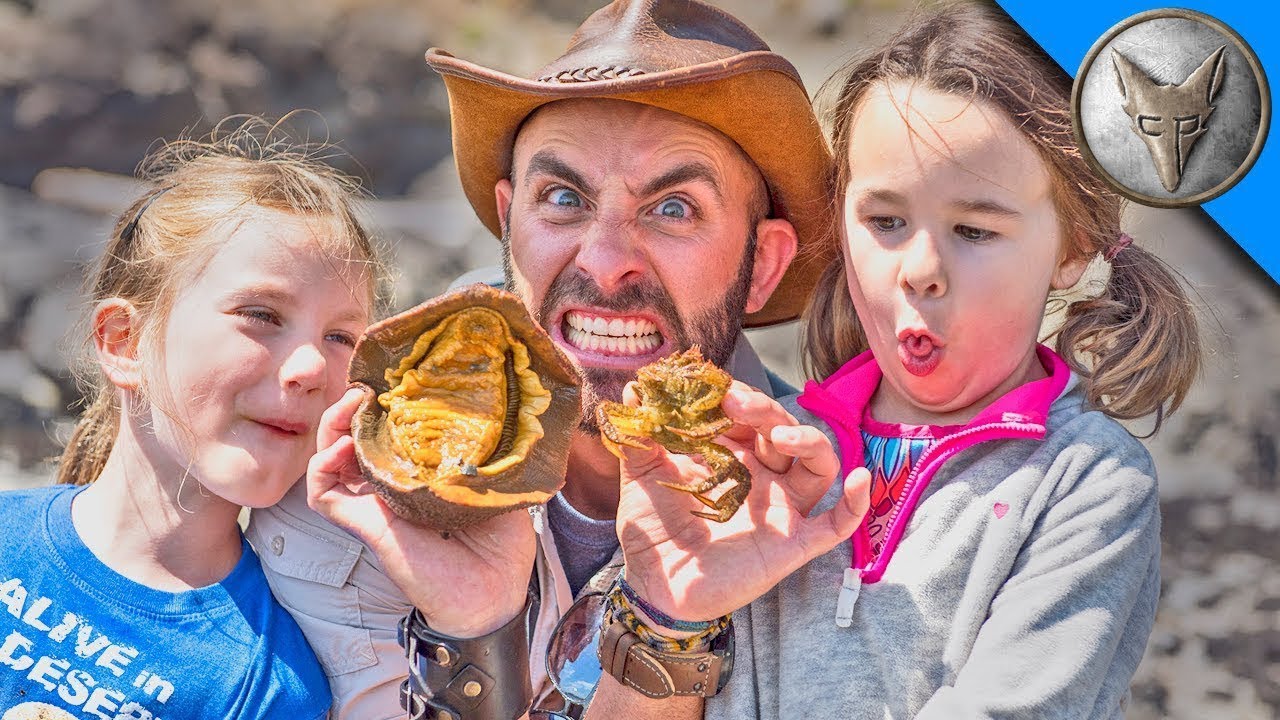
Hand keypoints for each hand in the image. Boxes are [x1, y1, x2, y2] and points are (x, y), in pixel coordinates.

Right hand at [306, 387, 536, 636]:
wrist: (494, 593)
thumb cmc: (501, 547)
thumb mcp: (498, 484)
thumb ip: (486, 453)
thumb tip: (494, 415)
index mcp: (420, 477)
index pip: (387, 436)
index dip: (382, 408)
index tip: (393, 382)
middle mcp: (391, 488)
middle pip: (351, 441)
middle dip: (351, 410)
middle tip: (365, 389)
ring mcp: (374, 506)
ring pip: (329, 461)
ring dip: (331, 429)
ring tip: (350, 406)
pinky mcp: (364, 525)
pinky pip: (323, 494)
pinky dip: (321, 467)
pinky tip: (341, 448)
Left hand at [615, 381, 870, 621]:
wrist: (653, 587)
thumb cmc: (652, 531)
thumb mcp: (642, 478)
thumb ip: (640, 437)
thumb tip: (632, 391)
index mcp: (731, 454)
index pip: (747, 414)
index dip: (737, 396)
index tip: (712, 386)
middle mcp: (762, 475)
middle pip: (783, 430)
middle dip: (764, 410)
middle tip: (736, 402)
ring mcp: (781, 508)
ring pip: (818, 465)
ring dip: (808, 441)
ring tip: (780, 434)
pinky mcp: (792, 542)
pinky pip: (835, 523)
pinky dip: (854, 502)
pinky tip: (859, 478)